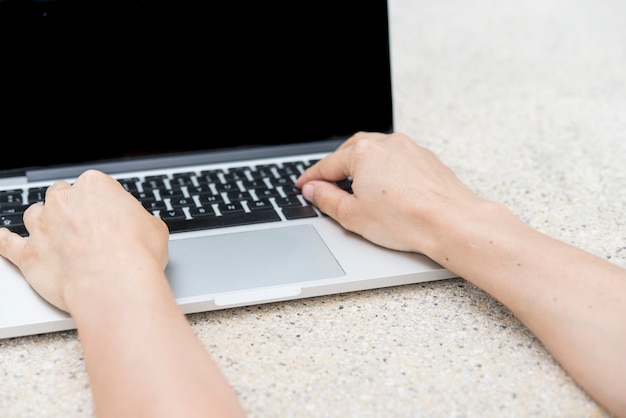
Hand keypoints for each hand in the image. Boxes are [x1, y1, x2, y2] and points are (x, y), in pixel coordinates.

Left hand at [0, 169, 168, 312]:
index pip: (94, 187)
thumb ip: (138, 221)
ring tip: (59, 240)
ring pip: (35, 215)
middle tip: (88, 231)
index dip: (104, 205)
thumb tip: (139, 227)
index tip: (111, 220)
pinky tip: (4, 238)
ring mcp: (42, 226)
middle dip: (71, 211)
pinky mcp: (28, 254)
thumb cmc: (137, 254)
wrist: (115, 284)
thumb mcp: (154, 228)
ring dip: (45, 224)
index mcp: (95, 186)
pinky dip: (5, 241)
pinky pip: (6, 243)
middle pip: (61, 196)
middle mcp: (63, 200)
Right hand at [296, 131, 483, 253]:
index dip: (311, 178)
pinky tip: (385, 185)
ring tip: (354, 183)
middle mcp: (386, 143)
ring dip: (361, 164)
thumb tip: (313, 190)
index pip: (327, 165)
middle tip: (325, 183)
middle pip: (350, 151)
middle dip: (335, 166)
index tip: (303, 186)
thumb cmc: (405, 220)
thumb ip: (327, 199)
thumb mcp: (353, 215)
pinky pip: (397, 158)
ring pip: (375, 151)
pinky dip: (384, 168)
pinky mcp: (426, 158)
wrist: (450, 223)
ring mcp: (409, 148)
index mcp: (362, 153)